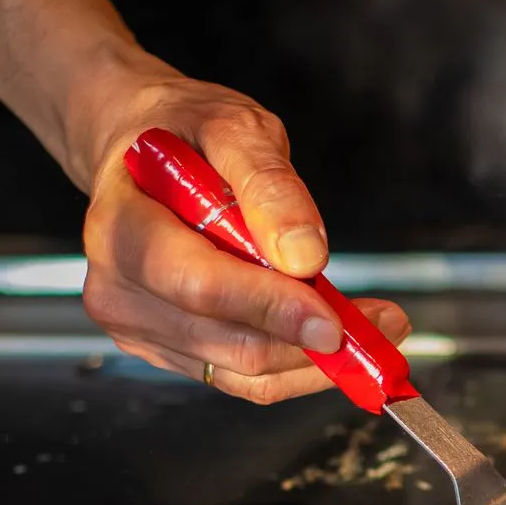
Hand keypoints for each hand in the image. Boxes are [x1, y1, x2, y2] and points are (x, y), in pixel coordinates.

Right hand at [77, 71, 409, 402]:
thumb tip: (302, 255)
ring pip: (244, 371)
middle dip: (314, 338)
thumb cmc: (182, 132)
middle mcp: (118, 290)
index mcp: (121, 229)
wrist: (137, 151)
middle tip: (386, 321)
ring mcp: (139, 328)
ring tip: (374, 325)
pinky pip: (241, 378)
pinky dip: (296, 365)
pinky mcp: (169, 351)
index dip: (272, 308)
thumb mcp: (231, 126)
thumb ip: (267, 184)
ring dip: (316, 358)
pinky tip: (332, 336)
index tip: (336, 321)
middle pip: (230, 341)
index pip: (200, 285)